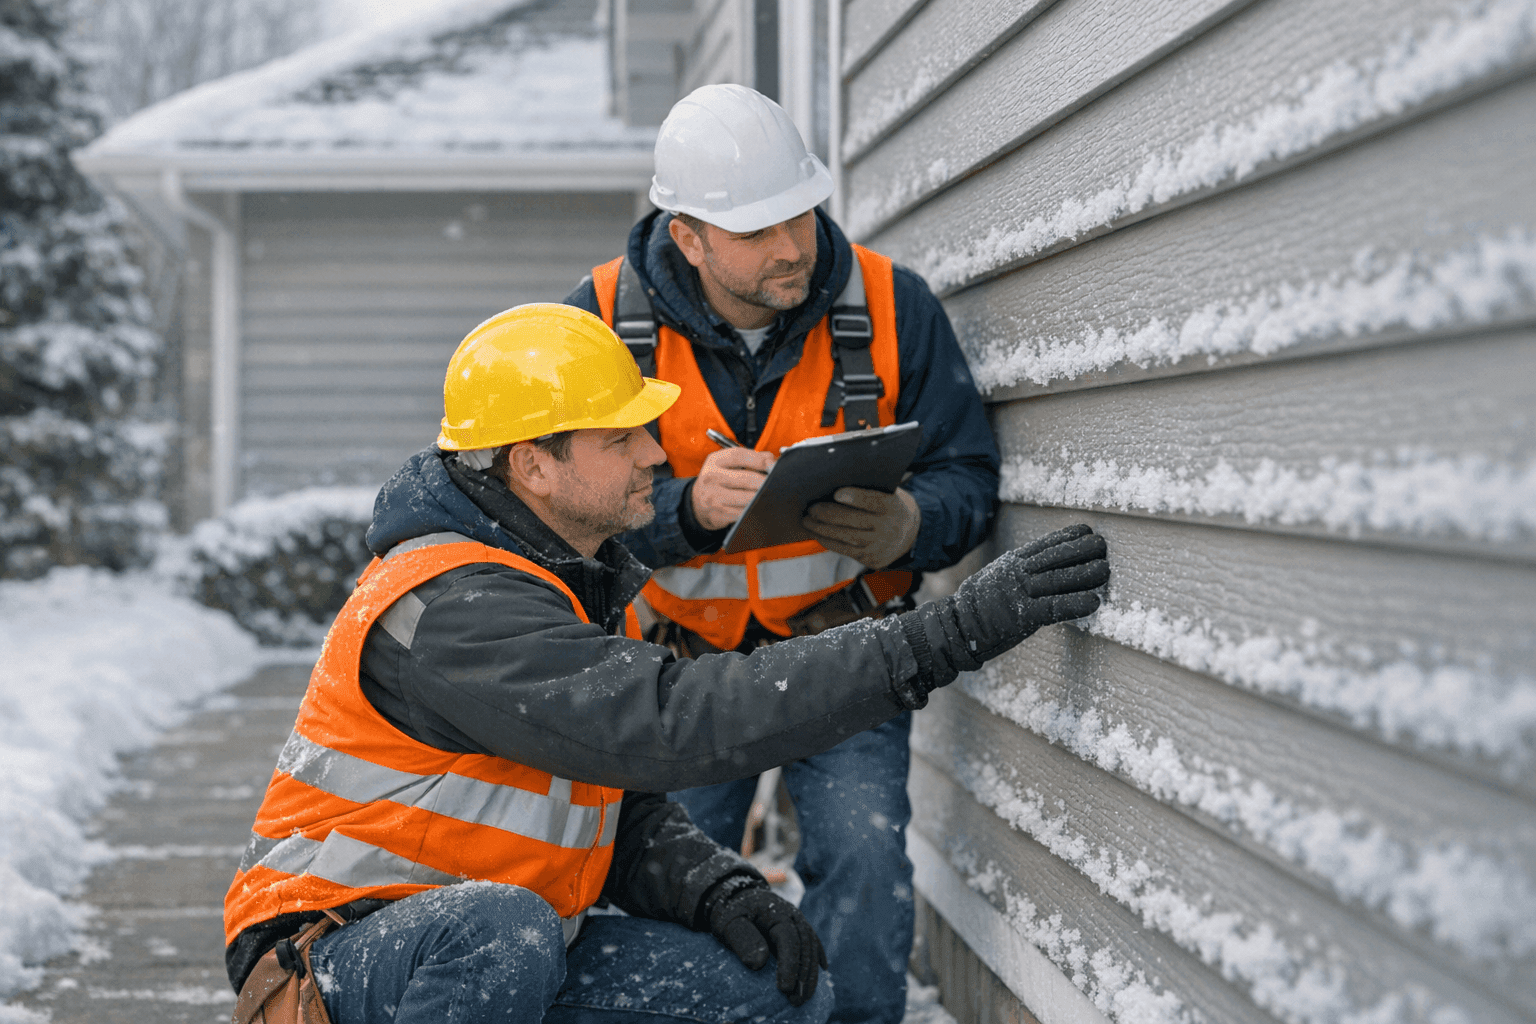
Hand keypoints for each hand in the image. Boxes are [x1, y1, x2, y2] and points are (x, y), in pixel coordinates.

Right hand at [691, 447, 775, 530]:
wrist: (697, 504)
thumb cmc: (717, 481)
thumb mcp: (725, 464)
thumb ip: (748, 458)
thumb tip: (770, 458)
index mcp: (714, 461)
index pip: (738, 456)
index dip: (759, 459)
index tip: (772, 464)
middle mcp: (712, 478)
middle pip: (747, 479)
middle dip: (766, 481)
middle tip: (778, 482)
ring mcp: (714, 498)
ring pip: (749, 498)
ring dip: (764, 496)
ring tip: (773, 493)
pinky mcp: (719, 514)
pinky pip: (745, 512)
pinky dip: (756, 509)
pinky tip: (762, 505)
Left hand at [705, 881, 826, 1005]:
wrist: (737, 896)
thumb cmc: (731, 912)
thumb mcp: (730, 923)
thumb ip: (743, 939)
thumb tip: (759, 963)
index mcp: (776, 912)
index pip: (789, 939)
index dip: (789, 965)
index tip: (784, 989)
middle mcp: (792, 915)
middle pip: (805, 946)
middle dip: (803, 975)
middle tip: (796, 1001)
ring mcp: (798, 920)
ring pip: (811, 947)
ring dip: (810, 974)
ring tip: (803, 998)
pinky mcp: (798, 927)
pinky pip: (813, 943)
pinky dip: (816, 959)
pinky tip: (821, 973)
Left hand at [802, 487, 920, 568]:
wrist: (910, 535)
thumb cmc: (890, 507)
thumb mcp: (889, 494)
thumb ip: (868, 490)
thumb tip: (834, 486)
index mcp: (893, 506)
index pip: (874, 501)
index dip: (855, 497)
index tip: (837, 493)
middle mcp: (888, 528)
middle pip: (853, 520)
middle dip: (828, 513)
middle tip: (810, 507)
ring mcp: (879, 546)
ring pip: (845, 536)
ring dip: (822, 529)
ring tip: (807, 520)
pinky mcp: (871, 559)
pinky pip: (845, 550)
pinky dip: (829, 541)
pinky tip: (817, 534)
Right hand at [894, 525, 1109, 704]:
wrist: (956, 626)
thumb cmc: (977, 605)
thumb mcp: (996, 577)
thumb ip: (1017, 570)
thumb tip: (1038, 565)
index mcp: (1012, 562)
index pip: (1046, 544)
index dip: (1069, 536)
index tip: (1088, 531)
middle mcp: (1018, 573)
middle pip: (1056, 557)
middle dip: (1083, 549)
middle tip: (1104, 546)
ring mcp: (1020, 593)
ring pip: (1059, 579)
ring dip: (1087, 574)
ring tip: (1106, 570)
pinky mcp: (1022, 616)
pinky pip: (1055, 608)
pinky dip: (1076, 604)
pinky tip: (1093, 602)